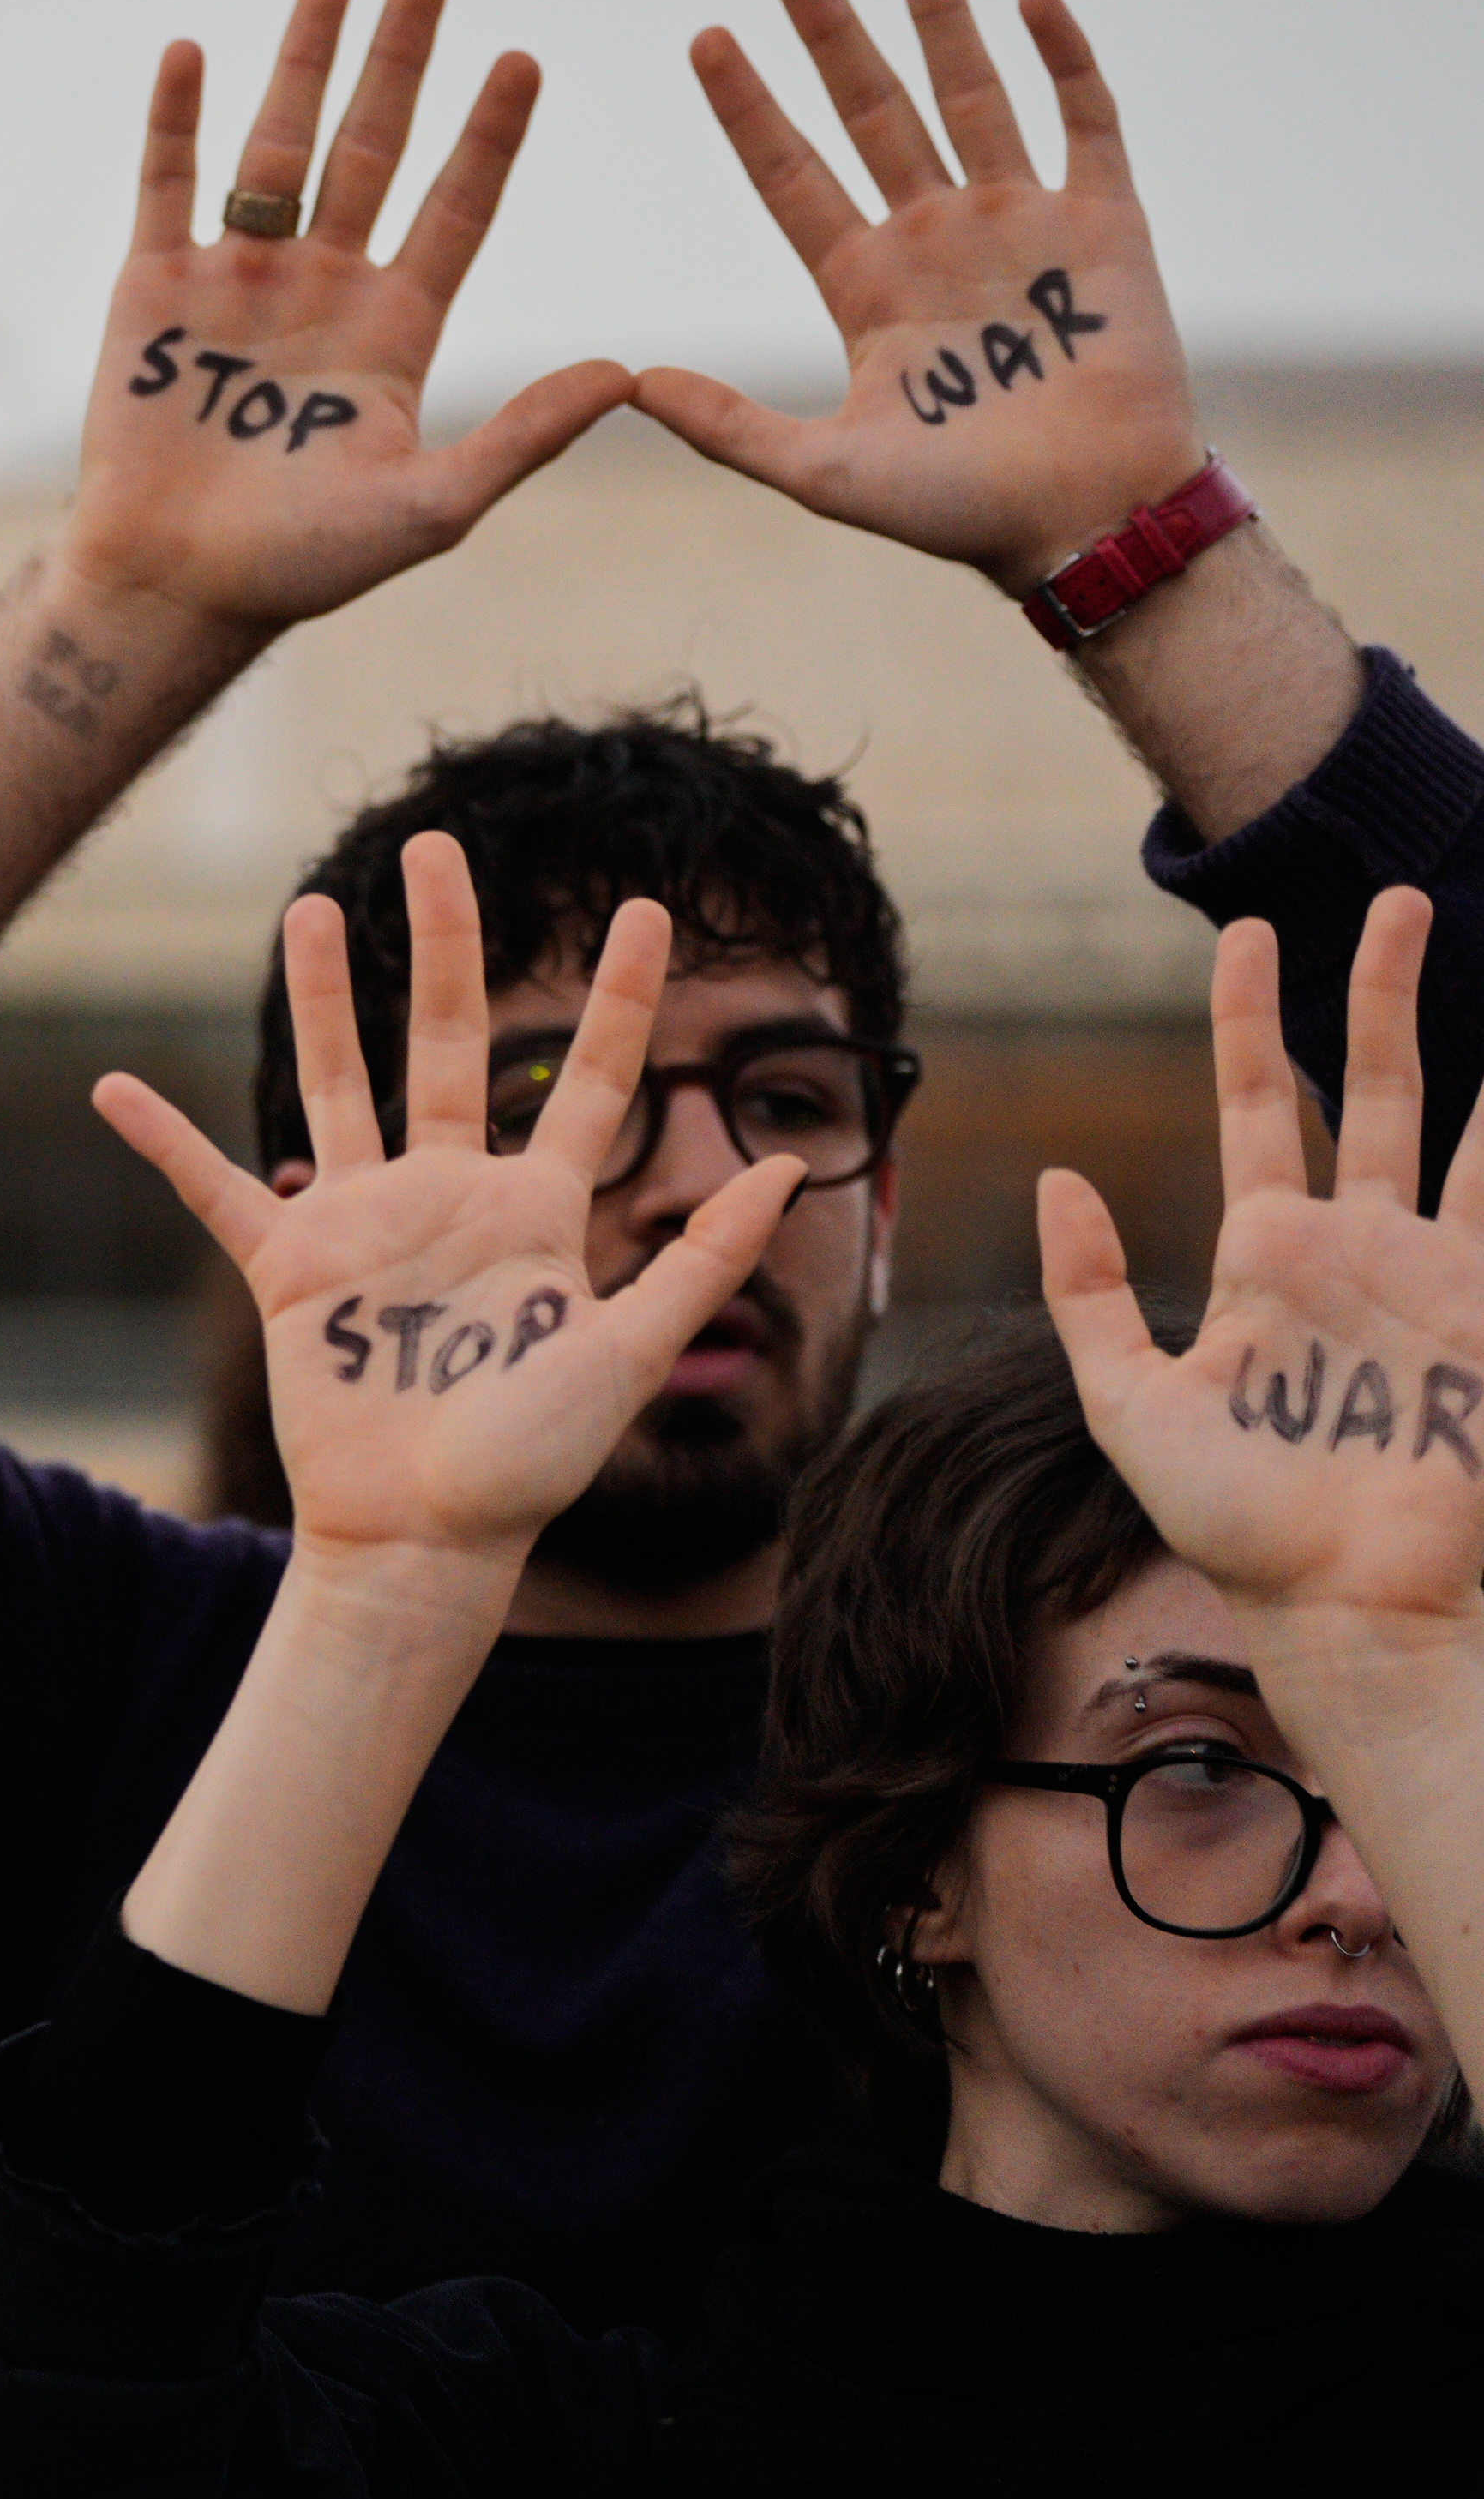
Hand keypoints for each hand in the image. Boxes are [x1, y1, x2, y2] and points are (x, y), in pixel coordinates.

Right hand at [54, 0, 627, 640]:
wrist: (174, 587)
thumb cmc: (303, 563)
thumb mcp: (431, 506)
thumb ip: (524, 437)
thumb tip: (625, 376)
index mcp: (395, 327)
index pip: (457, 207)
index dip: (489, 136)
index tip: (522, 60)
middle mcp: (322, 285)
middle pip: (371, 150)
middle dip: (400, 64)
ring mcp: (237, 279)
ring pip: (277, 149)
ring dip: (301, 64)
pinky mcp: (155, 290)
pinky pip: (168, 185)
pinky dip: (175, 120)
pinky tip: (193, 50)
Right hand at [93, 833, 802, 1561]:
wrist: (426, 1539)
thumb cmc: (531, 1463)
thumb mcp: (630, 1354)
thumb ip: (701, 1260)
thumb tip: (785, 1169)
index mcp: (536, 1211)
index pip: (593, 1079)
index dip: (625, 997)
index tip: (650, 910)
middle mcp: (450, 1197)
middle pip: (450, 1042)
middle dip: (447, 944)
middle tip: (439, 849)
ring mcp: (365, 1225)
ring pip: (337, 1083)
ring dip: (324, 998)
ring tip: (311, 909)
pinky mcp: (291, 1268)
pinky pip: (215, 1189)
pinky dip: (164, 1142)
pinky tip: (113, 1091)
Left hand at [633, 0, 1201, 588]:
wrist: (1084, 524)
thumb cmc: (958, 510)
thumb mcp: (822, 473)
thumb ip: (729, 429)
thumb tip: (632, 385)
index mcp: (866, 283)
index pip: (790, 172)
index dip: (749, 107)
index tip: (705, 38)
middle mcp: (935, 234)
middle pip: (868, 107)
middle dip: (829, 29)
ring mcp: (1021, 221)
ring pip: (969, 89)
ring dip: (937, 10)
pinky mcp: (1105, 223)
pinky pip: (1084, 119)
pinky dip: (1063, 56)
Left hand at [1046, 892, 1483, 1636]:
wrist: (1346, 1602)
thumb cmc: (1237, 1521)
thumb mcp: (1128, 1402)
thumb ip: (1089, 1292)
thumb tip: (1057, 1177)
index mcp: (1267, 1253)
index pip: (1261, 1105)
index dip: (1253, 1020)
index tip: (1250, 933)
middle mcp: (1357, 1247)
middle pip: (1375, 1086)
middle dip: (1380, 991)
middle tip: (1390, 896)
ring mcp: (1438, 1275)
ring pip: (1462, 1125)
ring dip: (1469, 1041)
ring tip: (1479, 938)